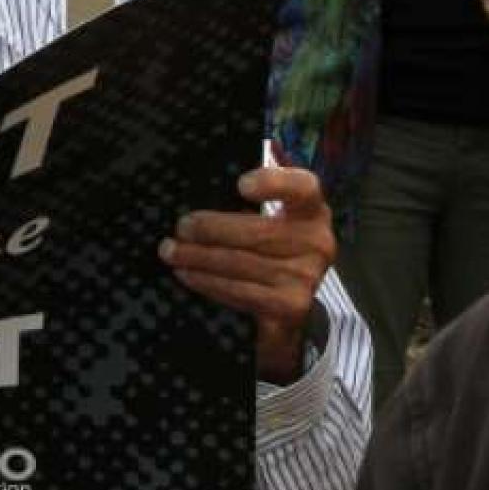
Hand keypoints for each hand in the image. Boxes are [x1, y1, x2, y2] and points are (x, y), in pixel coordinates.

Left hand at [162, 165, 336, 383]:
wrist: (288, 303)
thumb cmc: (270, 248)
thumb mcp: (271, 218)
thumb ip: (248, 199)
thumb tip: (201, 184)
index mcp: (312, 210)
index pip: (302, 187)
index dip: (273, 184)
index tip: (241, 185)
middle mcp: (317, 241)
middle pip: (257, 231)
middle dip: (210, 229)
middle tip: (180, 228)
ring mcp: (306, 276)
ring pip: (241, 263)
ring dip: (199, 258)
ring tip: (171, 252)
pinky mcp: (291, 305)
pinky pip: (240, 292)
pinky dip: (208, 282)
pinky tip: (187, 274)